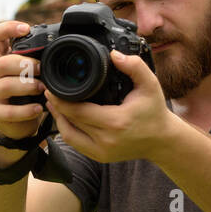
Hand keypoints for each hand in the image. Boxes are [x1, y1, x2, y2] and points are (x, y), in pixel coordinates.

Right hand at [0, 20, 45, 139]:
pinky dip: (26, 110)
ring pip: (5, 86)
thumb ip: (36, 59)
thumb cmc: (26, 92)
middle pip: (2, 63)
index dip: (8, 28)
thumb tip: (58, 46)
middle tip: (41, 69)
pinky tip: (38, 109)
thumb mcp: (29, 72)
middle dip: (25, 64)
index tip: (26, 29)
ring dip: (27, 86)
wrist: (17, 122)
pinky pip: (9, 111)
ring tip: (42, 88)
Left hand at [44, 50, 177, 163]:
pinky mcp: (100, 157)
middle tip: (49, 92)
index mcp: (115, 122)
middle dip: (56, 107)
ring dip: (58, 119)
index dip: (60, 100)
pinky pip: (76, 144)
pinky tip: (65, 118)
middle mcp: (106, 140)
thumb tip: (113, 54)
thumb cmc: (154, 112)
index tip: (51, 88)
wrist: (162, 140)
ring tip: (54, 104)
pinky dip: (67, 130)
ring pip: (68, 136)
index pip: (78, 111)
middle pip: (69, 122)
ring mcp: (101, 151)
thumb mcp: (149, 85)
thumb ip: (134, 66)